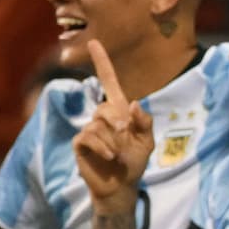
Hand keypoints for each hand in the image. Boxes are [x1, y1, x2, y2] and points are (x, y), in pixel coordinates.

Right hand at [73, 40, 154, 207]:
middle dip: (119, 125)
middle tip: (126, 141)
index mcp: (119, 111)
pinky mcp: (81, 143)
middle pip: (106, 108)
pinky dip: (102, 147)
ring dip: (113, 142)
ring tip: (118, 156)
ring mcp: (90, 129)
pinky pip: (89, 136)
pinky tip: (110, 157)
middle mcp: (102, 116)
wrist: (122, 187)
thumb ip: (145, 122)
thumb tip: (134, 103)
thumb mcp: (147, 142)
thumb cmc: (134, 162)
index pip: (109, 82)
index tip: (94, 42)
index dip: (102, 62)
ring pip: (98, 125)